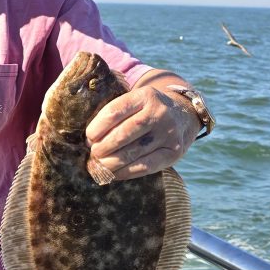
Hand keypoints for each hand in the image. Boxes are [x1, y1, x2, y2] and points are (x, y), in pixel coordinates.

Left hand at [84, 86, 198, 181]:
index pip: (115, 111)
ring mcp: (169, 133)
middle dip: (103, 146)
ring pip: (133, 152)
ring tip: (99, 164)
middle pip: (124, 133)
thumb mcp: (135, 100)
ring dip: (111, 162)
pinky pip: (145, 166)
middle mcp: (159, 113)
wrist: (182, 116)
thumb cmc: (146, 111)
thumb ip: (115, 111)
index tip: (88, 137)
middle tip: (93, 153)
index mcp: (145, 96)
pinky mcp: (173, 152)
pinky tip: (113, 173)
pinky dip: (125, 172)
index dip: (98, 126)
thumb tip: (88, 138)